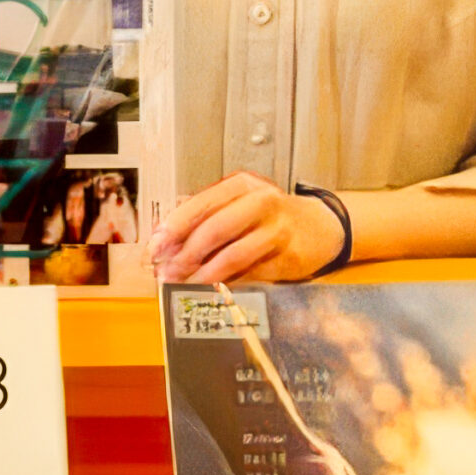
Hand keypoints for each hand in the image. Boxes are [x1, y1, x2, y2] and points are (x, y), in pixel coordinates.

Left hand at [149, 172, 345, 284]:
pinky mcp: (287, 257)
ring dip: (202, 274)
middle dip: (185, 254)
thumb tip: (166, 241)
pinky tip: (210, 289)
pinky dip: (226, 284)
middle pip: (215, 229)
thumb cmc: (270, 216)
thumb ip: (206, 217)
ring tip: (184, 284)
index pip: (201, 204)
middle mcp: (262, 202)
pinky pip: (249, 274)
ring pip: (232, 255)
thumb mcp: (239, 204)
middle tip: (167, 271)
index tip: (156, 246)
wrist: (319, 227)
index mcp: (242, 185)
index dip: (174, 227)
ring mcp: (277, 230)